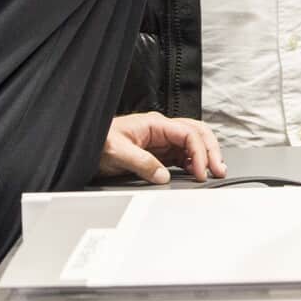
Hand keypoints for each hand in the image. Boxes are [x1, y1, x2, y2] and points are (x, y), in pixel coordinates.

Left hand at [100, 113, 224, 184]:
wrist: (82, 146)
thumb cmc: (96, 142)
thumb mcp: (116, 152)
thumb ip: (142, 163)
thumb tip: (164, 176)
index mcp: (154, 124)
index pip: (187, 133)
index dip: (199, 152)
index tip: (201, 171)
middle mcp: (161, 130)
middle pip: (197, 133)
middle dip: (211, 150)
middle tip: (218, 170)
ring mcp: (160, 141)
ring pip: (193, 143)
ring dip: (206, 156)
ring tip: (214, 172)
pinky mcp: (158, 152)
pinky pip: (182, 155)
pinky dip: (194, 163)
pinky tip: (197, 173)